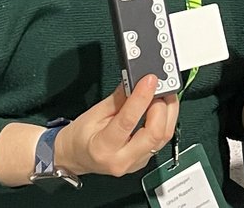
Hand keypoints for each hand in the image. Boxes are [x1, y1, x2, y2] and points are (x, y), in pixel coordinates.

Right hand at [55, 76, 178, 177]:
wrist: (75, 156)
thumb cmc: (81, 136)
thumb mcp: (94, 112)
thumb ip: (119, 98)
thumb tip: (136, 82)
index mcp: (103, 148)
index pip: (128, 121)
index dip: (142, 97)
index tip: (149, 80)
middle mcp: (122, 160)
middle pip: (154, 134)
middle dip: (162, 107)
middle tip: (160, 88)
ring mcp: (135, 163)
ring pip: (163, 138)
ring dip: (169, 112)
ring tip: (163, 94)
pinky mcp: (144, 160)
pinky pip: (161, 140)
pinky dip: (165, 121)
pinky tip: (161, 108)